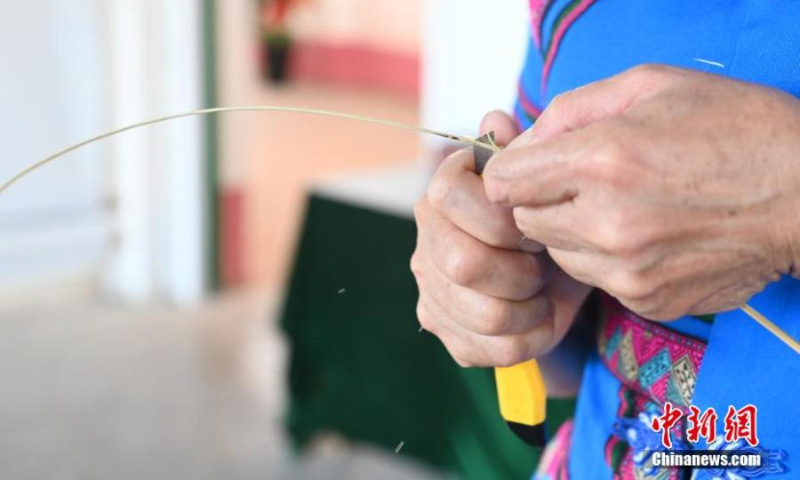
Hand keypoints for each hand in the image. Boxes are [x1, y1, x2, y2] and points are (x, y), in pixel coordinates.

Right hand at [411, 111, 592, 367]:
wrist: (557, 274)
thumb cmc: (550, 221)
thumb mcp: (546, 182)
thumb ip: (523, 150)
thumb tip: (494, 120)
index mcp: (441, 195)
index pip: (451, 197)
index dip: (502, 215)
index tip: (535, 221)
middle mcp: (426, 242)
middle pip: (464, 263)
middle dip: (520, 270)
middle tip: (542, 265)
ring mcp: (430, 291)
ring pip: (484, 314)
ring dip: (530, 307)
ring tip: (542, 293)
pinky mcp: (445, 332)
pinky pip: (490, 349)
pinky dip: (527, 339)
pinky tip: (535, 318)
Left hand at [484, 65, 799, 319]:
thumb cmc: (734, 128)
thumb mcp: (650, 86)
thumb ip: (571, 110)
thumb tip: (522, 142)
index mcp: (603, 159)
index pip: (503, 182)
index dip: (508, 170)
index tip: (527, 165)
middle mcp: (606, 222)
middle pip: (523, 220)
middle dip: (540, 198)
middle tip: (578, 181)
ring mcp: (626, 269)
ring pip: (556, 253)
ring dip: (569, 230)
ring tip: (617, 206)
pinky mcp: (644, 298)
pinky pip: (593, 278)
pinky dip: (602, 257)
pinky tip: (642, 234)